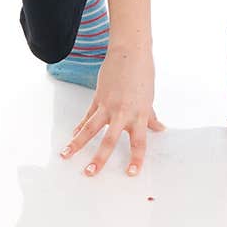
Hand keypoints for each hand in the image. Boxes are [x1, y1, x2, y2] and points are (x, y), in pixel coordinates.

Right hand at [59, 46, 164, 176]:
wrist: (130, 53)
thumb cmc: (143, 74)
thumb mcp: (149, 98)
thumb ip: (150, 117)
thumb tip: (160, 129)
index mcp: (139, 114)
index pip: (139, 142)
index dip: (135, 159)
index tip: (131, 173)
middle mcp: (123, 112)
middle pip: (109, 140)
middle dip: (99, 158)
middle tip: (90, 173)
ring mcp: (108, 105)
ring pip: (90, 128)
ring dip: (77, 143)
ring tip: (66, 155)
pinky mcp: (98, 97)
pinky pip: (87, 116)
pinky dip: (79, 127)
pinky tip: (72, 137)